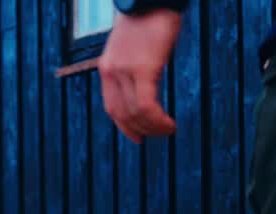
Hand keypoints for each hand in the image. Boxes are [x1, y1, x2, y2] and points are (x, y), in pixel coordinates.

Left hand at [97, 9, 181, 142]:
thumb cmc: (148, 15)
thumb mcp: (133, 44)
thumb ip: (133, 64)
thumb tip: (146, 81)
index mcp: (107, 67)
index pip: (112, 108)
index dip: (125, 127)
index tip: (138, 137)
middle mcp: (111, 71)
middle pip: (123, 115)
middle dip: (142, 131)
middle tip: (160, 135)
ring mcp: (125, 71)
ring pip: (136, 115)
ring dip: (153, 128)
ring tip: (168, 130)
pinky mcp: (142, 69)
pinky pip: (147, 106)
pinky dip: (158, 120)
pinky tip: (169, 123)